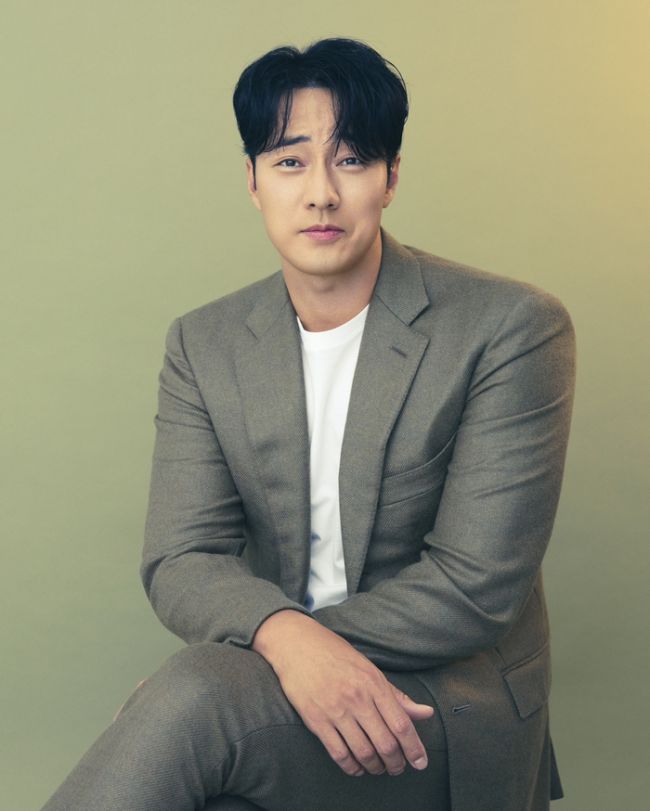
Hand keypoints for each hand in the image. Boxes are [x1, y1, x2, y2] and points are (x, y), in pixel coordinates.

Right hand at [252, 610, 433, 776]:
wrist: (296, 644)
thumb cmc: (335, 654)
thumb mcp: (369, 668)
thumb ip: (396, 695)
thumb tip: (426, 713)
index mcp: (373, 682)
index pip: (401, 724)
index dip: (414, 748)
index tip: (420, 763)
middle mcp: (356, 697)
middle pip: (385, 743)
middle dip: (397, 763)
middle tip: (399, 768)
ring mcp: (335, 710)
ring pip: (364, 752)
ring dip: (376, 767)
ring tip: (379, 768)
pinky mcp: (316, 720)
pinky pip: (339, 754)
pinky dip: (352, 767)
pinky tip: (357, 767)